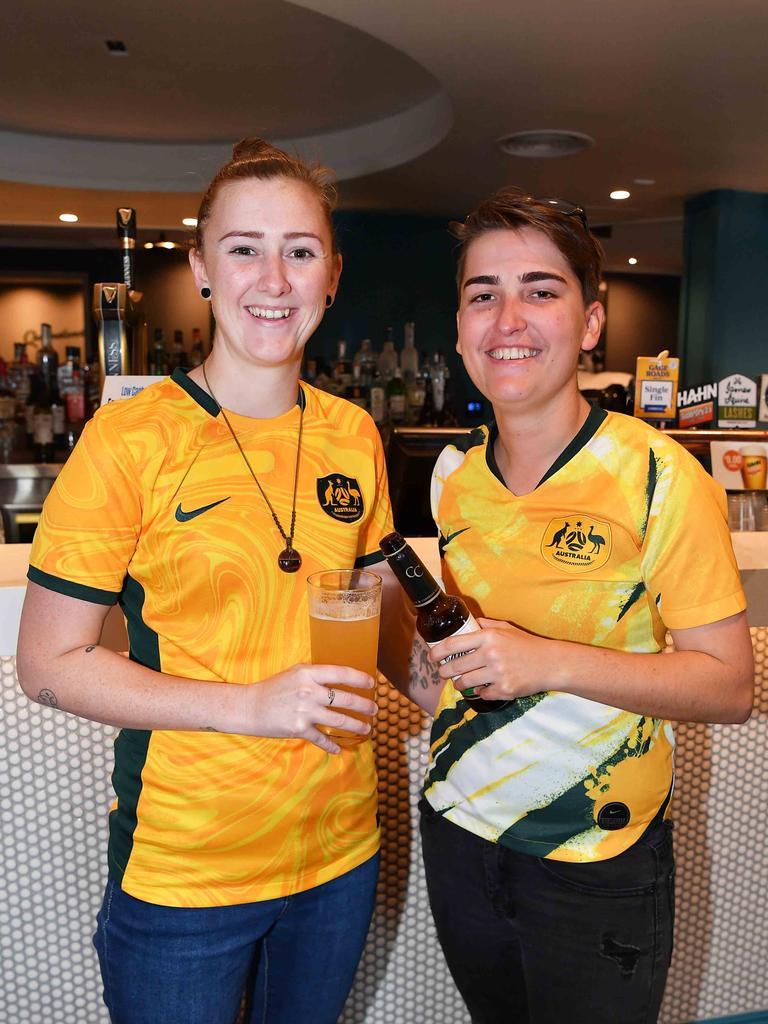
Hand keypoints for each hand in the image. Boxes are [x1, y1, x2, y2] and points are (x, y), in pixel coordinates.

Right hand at [241, 663, 376, 753]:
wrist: (250, 707)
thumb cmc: (274, 688)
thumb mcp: (295, 673)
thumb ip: (316, 675)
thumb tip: (340, 679)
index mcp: (308, 673)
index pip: (341, 673)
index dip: (360, 678)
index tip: (372, 683)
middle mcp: (309, 691)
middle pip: (346, 699)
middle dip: (364, 706)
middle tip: (374, 709)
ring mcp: (305, 711)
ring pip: (339, 720)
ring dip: (357, 725)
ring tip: (366, 728)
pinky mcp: (299, 729)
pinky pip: (322, 739)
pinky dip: (332, 745)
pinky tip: (339, 749)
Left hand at [428, 618, 551, 701]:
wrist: (550, 664)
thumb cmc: (527, 645)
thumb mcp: (506, 629)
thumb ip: (486, 626)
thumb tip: (470, 623)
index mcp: (488, 637)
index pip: (452, 644)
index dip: (436, 652)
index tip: (431, 657)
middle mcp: (490, 654)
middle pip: (454, 667)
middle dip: (444, 672)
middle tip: (442, 672)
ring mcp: (497, 674)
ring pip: (464, 683)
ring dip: (459, 684)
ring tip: (460, 682)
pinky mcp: (503, 690)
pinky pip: (481, 694)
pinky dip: (481, 692)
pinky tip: (484, 687)